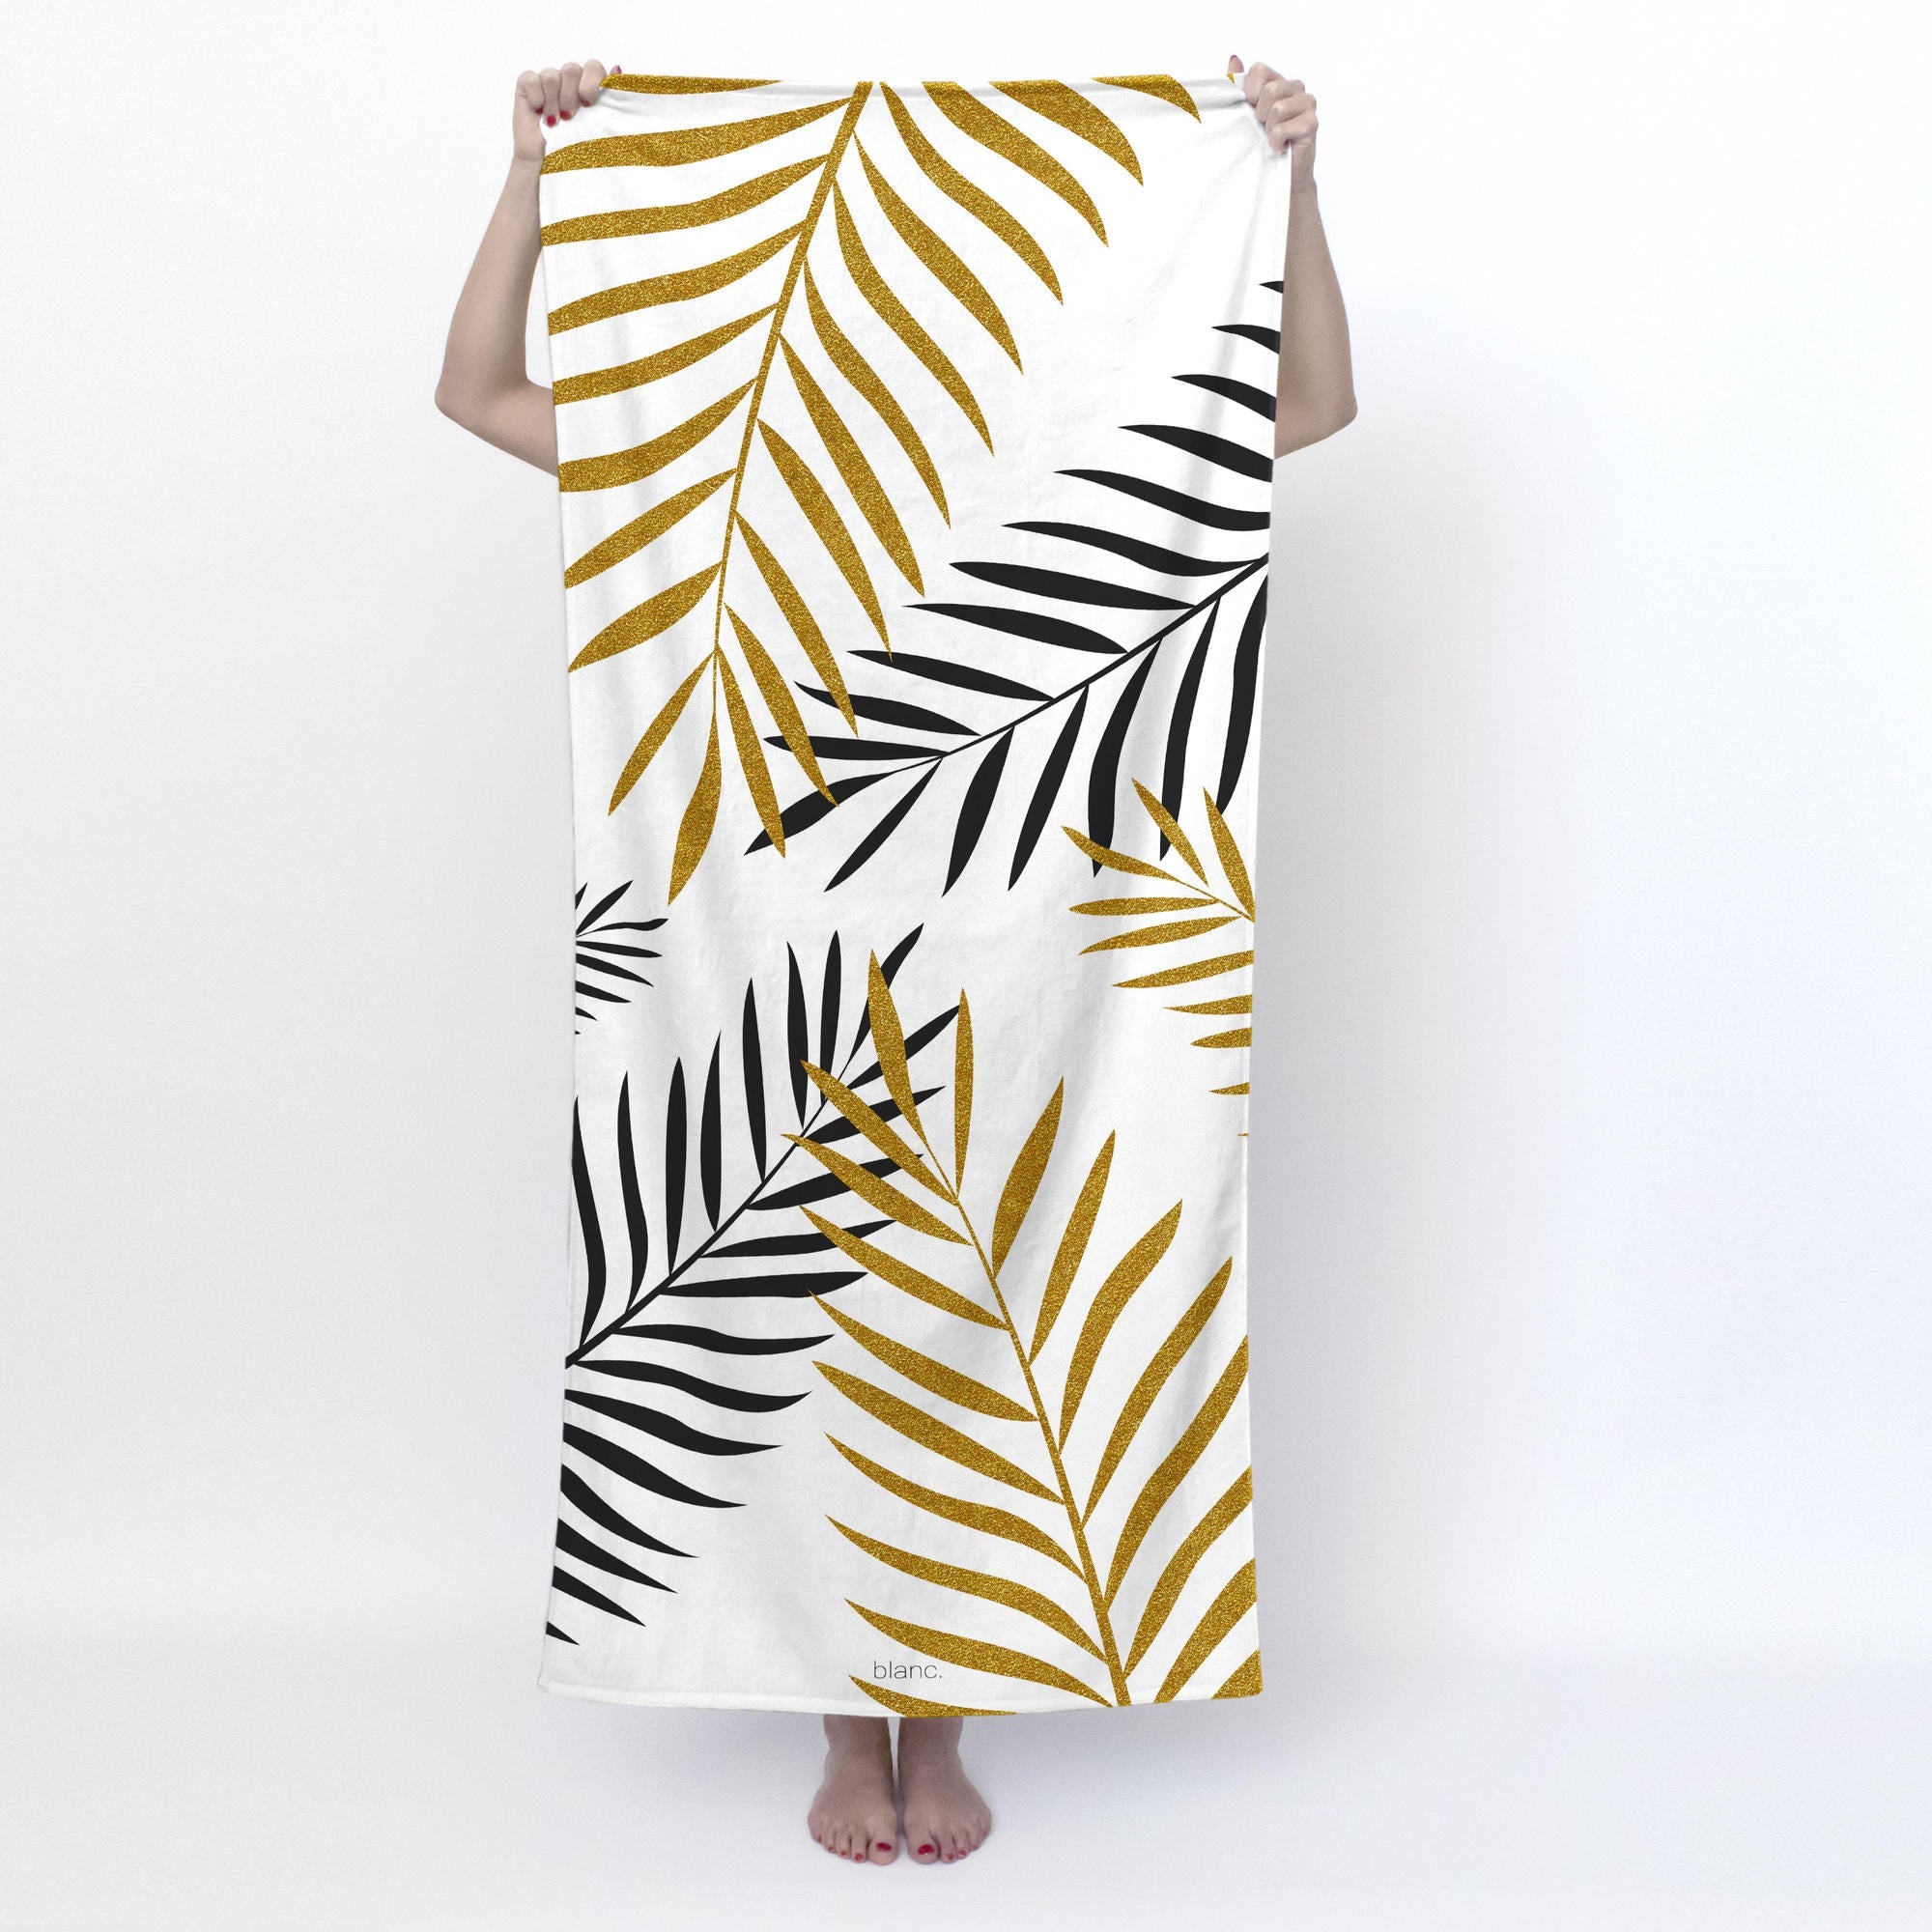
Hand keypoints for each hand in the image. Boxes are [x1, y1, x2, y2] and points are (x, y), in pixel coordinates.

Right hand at [512, 61, 615, 164]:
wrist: (548, 165)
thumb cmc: (575, 148)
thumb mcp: (601, 125)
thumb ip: (611, 97)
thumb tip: (617, 69)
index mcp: (588, 85)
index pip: (593, 67)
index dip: (591, 83)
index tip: (588, 104)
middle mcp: (568, 80)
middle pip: (571, 68)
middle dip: (571, 96)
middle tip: (570, 117)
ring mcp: (547, 80)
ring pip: (551, 75)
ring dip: (553, 102)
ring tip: (554, 122)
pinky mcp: (527, 85)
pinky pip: (531, 79)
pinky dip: (537, 99)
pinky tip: (539, 114)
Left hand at [1228, 57, 1317, 187]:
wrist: (1279, 174)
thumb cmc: (1262, 142)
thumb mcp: (1245, 112)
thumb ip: (1239, 84)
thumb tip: (1234, 59)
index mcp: (1279, 81)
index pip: (1259, 70)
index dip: (1249, 92)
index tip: (1251, 109)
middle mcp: (1295, 88)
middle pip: (1270, 89)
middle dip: (1260, 114)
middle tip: (1264, 127)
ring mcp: (1307, 104)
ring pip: (1277, 109)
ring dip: (1268, 130)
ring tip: (1272, 137)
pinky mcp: (1311, 123)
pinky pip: (1282, 128)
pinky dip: (1275, 141)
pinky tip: (1280, 146)